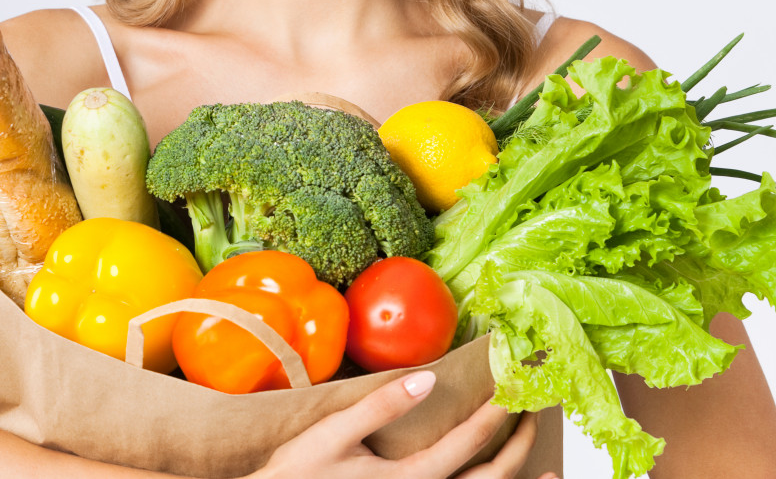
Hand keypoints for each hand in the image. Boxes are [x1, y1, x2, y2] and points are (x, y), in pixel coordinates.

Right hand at [251, 371, 557, 478]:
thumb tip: (426, 379)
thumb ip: (381, 406)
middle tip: (534, 411)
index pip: (469, 441)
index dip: (497, 411)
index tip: (517, 383)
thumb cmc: (298, 474)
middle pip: (491, 478)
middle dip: (519, 444)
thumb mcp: (335, 434)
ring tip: (549, 469)